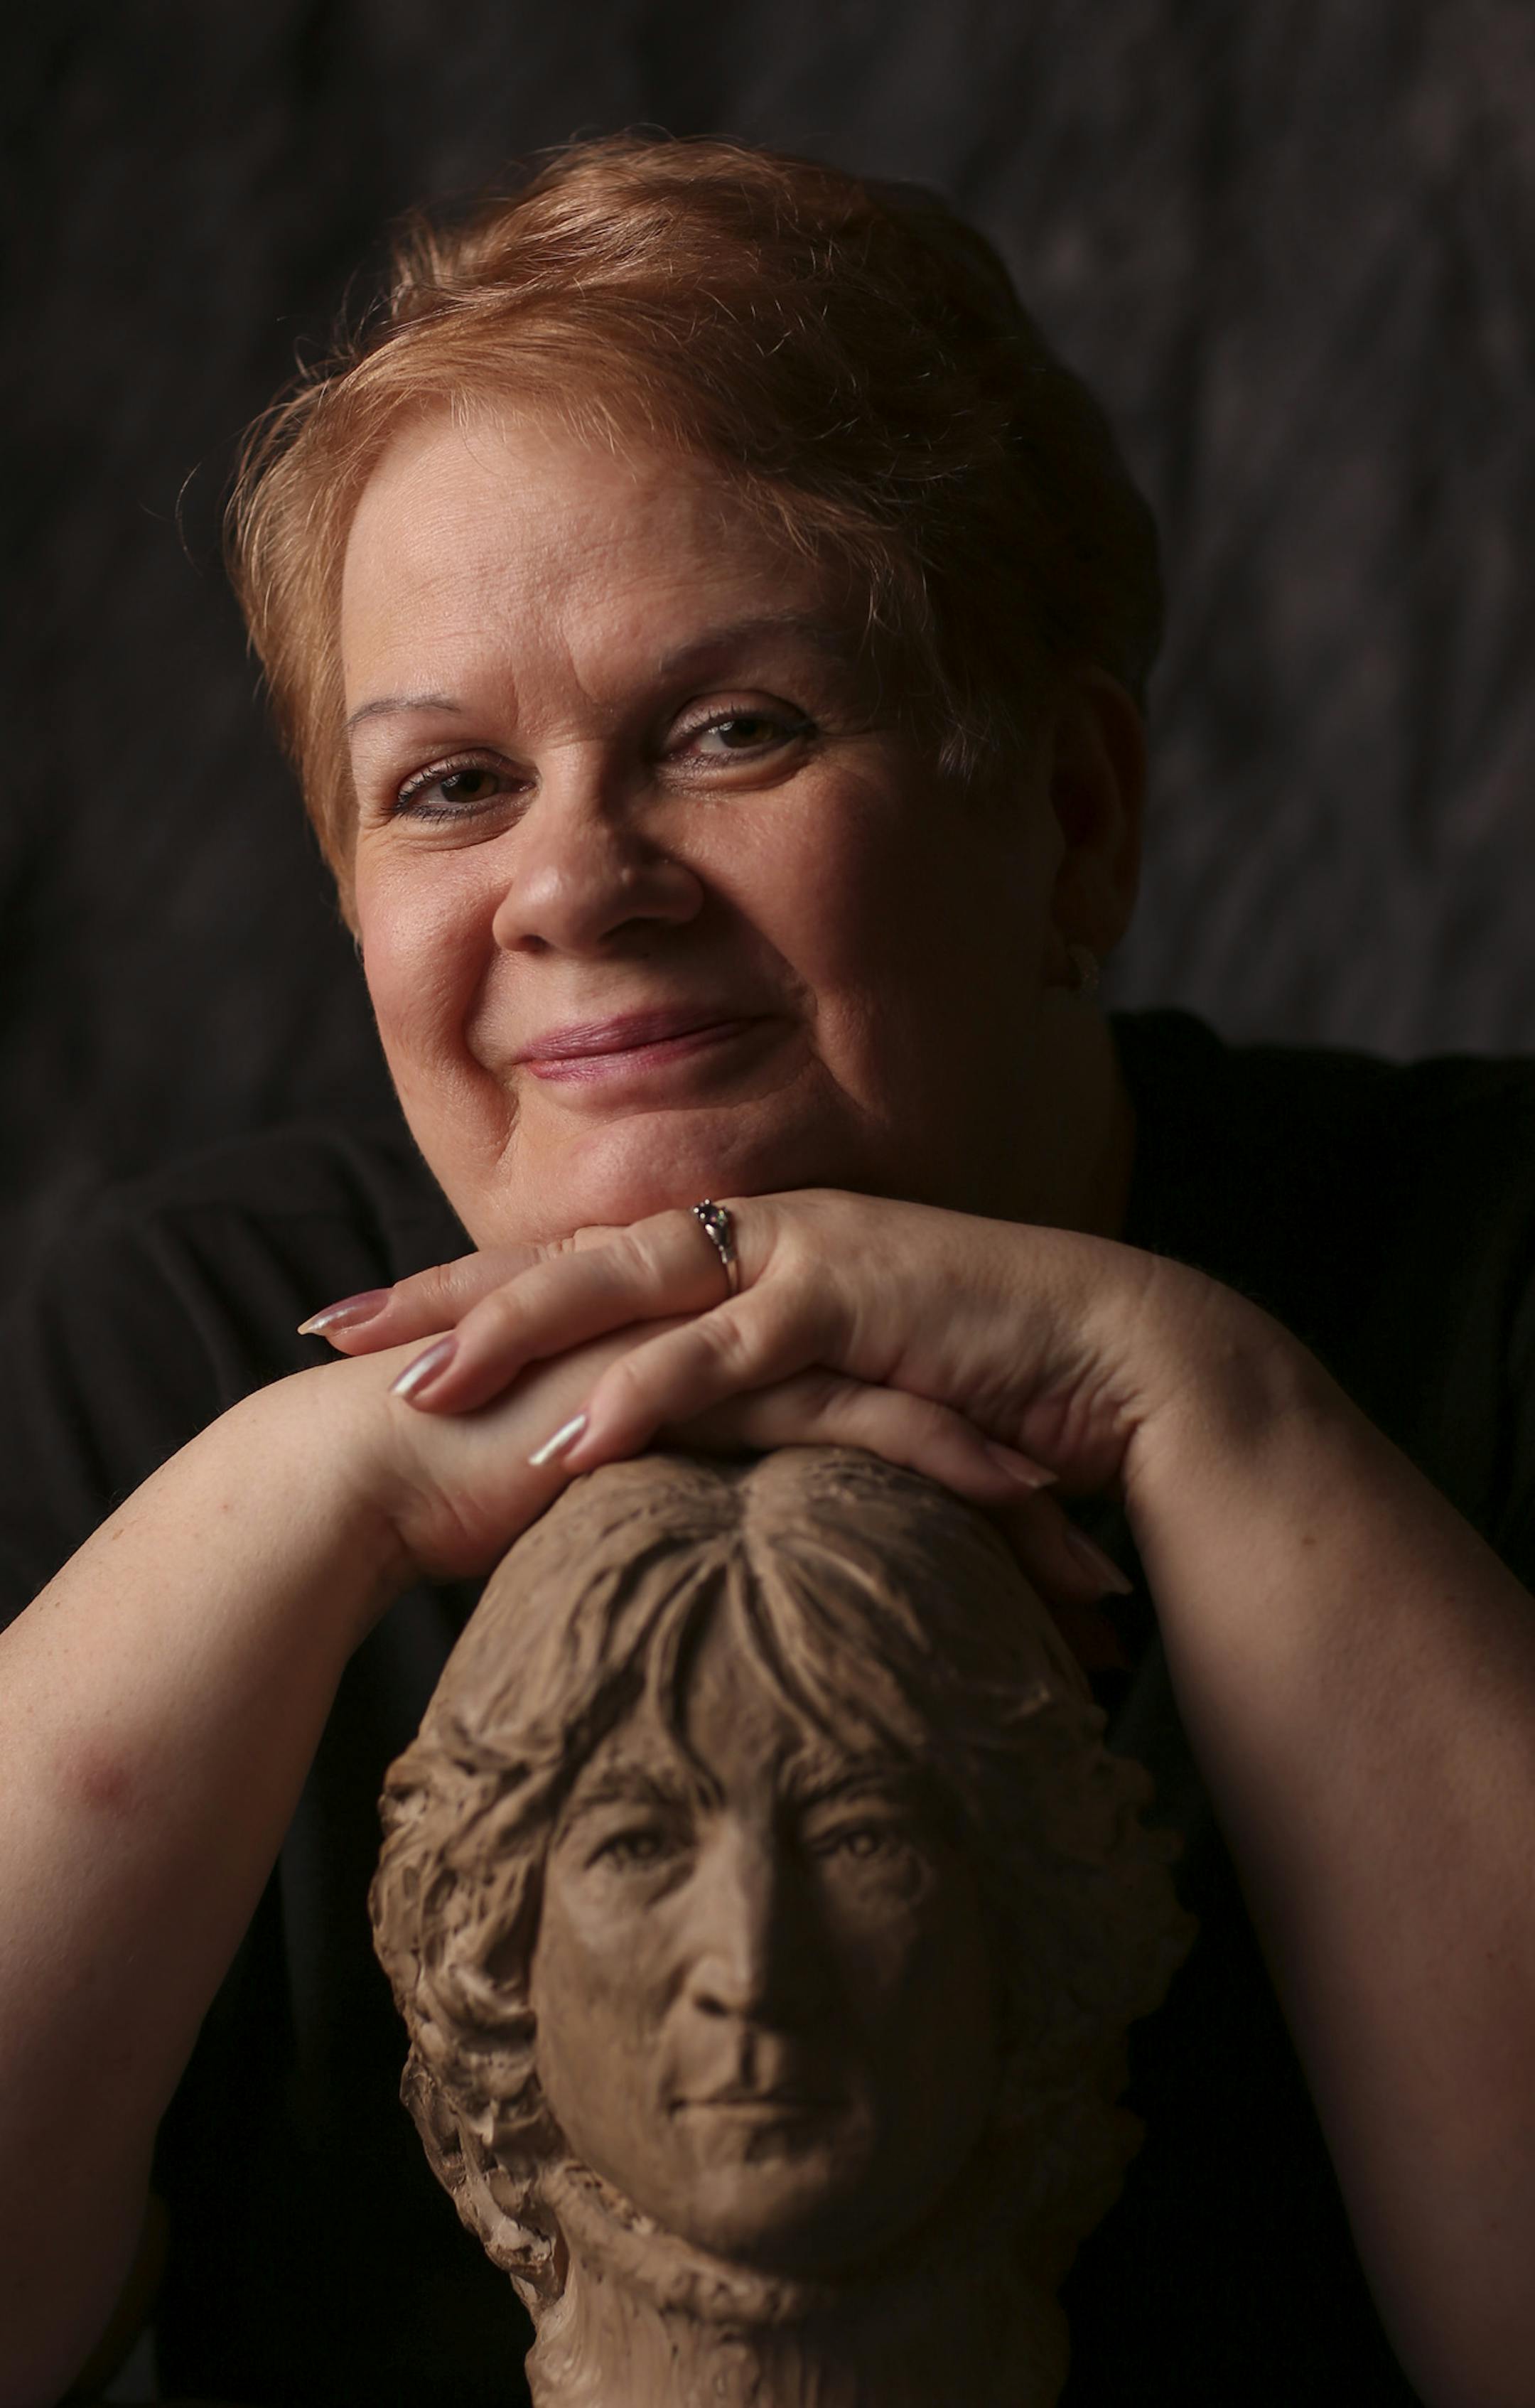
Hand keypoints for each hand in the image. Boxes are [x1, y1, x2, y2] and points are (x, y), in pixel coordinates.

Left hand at [313, 1191, 1206, 1620]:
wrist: (1114, 1359)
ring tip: (414, 1393)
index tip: (366, 1324)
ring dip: (517, 1337)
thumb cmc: (981, 1385)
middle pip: (569, 1255)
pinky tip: (568, 1440)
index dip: (469, 1292)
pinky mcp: (857, 1297)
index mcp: (742, 1253)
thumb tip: (675, 1466)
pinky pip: (728, 1351)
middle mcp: (756, 1235)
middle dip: (447, 1292)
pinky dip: (645, 1393)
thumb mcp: (842, 1392)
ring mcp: (803, 1252)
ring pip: (628, 1287)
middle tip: (332, 1327)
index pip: (580, 1267)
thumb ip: (756, 1404)